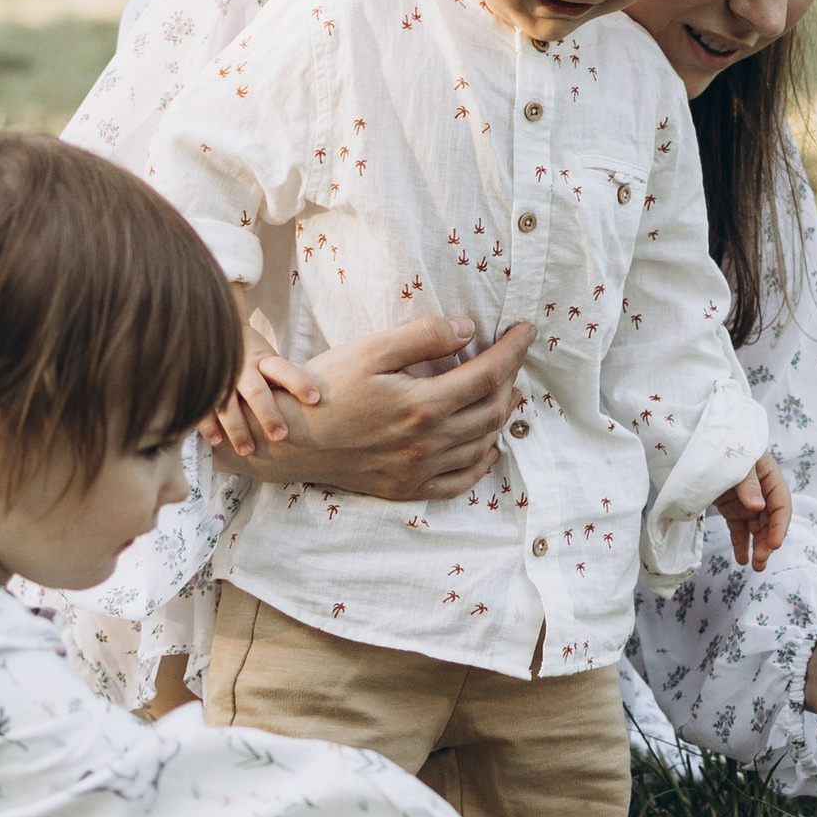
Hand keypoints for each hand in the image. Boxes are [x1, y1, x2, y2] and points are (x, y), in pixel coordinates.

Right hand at [211, 308, 535, 496]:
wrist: (289, 440)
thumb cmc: (326, 387)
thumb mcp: (372, 349)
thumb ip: (423, 337)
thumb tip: (468, 329)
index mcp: (423, 404)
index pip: (489, 374)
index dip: (514, 350)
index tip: (527, 331)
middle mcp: (428, 442)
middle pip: (492, 411)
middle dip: (511, 380)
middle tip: (513, 358)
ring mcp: (418, 470)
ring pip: (481, 445)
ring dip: (501, 417)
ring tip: (505, 393)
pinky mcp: (406, 487)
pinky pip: (458, 482)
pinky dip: (480, 462)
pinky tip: (485, 446)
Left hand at [715, 453, 791, 570]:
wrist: (699, 444)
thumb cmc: (724, 445)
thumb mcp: (738, 461)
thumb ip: (748, 483)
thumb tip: (757, 507)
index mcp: (770, 477)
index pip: (781, 505)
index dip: (780, 526)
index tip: (774, 544)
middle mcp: (762, 492)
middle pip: (771, 521)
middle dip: (768, 541)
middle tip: (761, 559)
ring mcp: (747, 502)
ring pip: (757, 529)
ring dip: (759, 547)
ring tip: (756, 567)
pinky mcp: (733, 510)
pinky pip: (740, 530)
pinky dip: (741, 545)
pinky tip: (742, 560)